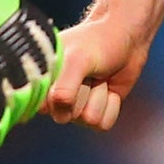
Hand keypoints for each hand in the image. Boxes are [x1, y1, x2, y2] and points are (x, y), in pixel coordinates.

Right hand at [44, 15, 149, 131]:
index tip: (69, 78)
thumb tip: (60, 111)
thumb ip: (65, 85)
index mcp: (43, 79)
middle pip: (65, 117)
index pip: (37, 104)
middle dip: (82, 94)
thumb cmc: (97, 42)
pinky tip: (109, 87)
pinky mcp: (96, 112)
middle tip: (87, 73)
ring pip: (88, 121)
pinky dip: (112, 105)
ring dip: (100, 97)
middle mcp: (56, 96)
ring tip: (98, 77)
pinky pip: (103, 124)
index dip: (55, 97)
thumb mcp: (77, 59)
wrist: (126, 38)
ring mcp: (76, 107)